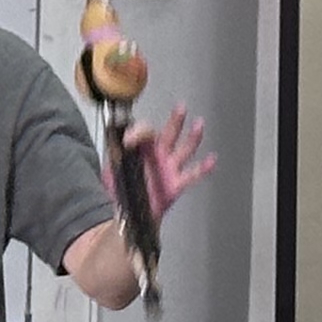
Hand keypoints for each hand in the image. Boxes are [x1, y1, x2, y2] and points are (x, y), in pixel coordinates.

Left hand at [116, 103, 215, 222]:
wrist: (126, 213)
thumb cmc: (119, 189)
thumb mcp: (110, 168)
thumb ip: (115, 152)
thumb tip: (118, 140)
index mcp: (141, 148)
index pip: (145, 132)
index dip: (138, 132)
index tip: (129, 140)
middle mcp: (158, 155)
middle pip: (169, 133)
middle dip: (175, 121)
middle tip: (181, 108)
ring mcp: (169, 169)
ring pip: (184, 150)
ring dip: (192, 137)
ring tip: (198, 125)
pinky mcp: (176, 185)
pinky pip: (192, 175)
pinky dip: (203, 168)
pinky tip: (211, 159)